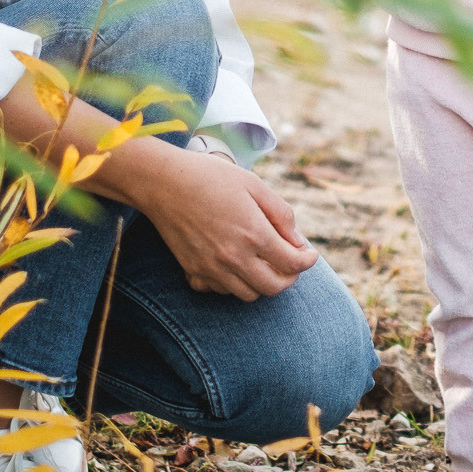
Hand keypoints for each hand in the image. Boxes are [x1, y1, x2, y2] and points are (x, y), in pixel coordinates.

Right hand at [0, 78, 316, 301]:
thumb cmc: (211, 177)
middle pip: (274, 287)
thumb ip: (281, 215)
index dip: (306, 260)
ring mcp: (212, 268)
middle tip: (290, 261)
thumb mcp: (255, 186)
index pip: (293, 264)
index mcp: (254, 234)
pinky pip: (221, 291)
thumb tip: (298, 241)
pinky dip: (234, 284)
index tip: (308, 253)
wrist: (164, 182)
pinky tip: (235, 265)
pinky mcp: (193, 271)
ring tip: (264, 262)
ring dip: (262, 282)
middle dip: (289, 277)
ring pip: (249, 294)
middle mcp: (234, 258)